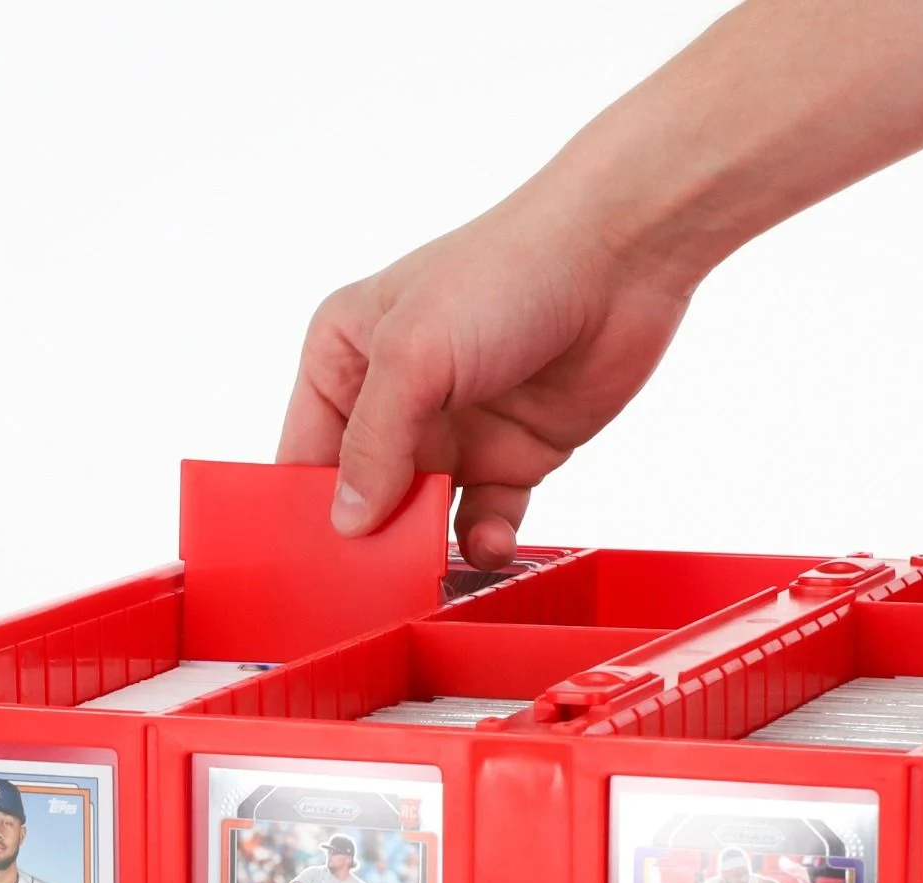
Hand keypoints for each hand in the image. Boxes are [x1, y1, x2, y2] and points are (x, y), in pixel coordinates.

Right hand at [278, 179, 690, 567]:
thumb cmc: (505, 275)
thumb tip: (346, 522)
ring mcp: (455, 431)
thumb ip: (372, 443)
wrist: (619, 259)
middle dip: (368, 538)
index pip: (305, 450)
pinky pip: (484, 520)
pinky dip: (485, 542)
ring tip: (427, 573)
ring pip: (422, 515)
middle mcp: (395, 398)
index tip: (310, 561)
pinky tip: (491, 543)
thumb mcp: (413, 354)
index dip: (303, 506)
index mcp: (346, 357)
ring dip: (425, 549)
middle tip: (370, 584)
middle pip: (363, 494)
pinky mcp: (512, 456)